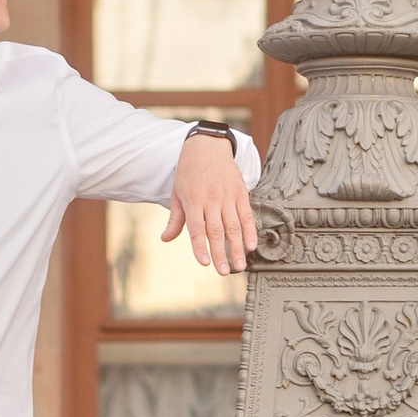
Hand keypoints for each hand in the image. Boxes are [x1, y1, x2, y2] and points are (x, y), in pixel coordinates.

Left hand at [161, 129, 258, 276]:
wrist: (207, 145)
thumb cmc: (189, 171)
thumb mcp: (177, 192)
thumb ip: (175, 218)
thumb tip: (166, 238)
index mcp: (193, 201)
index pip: (196, 229)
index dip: (200, 247)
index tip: (204, 263)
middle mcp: (211, 200)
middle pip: (217, 231)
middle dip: (221, 253)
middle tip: (225, 271)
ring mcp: (227, 196)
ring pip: (234, 226)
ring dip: (238, 247)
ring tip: (240, 265)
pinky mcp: (240, 192)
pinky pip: (247, 214)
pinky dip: (250, 230)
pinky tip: (251, 244)